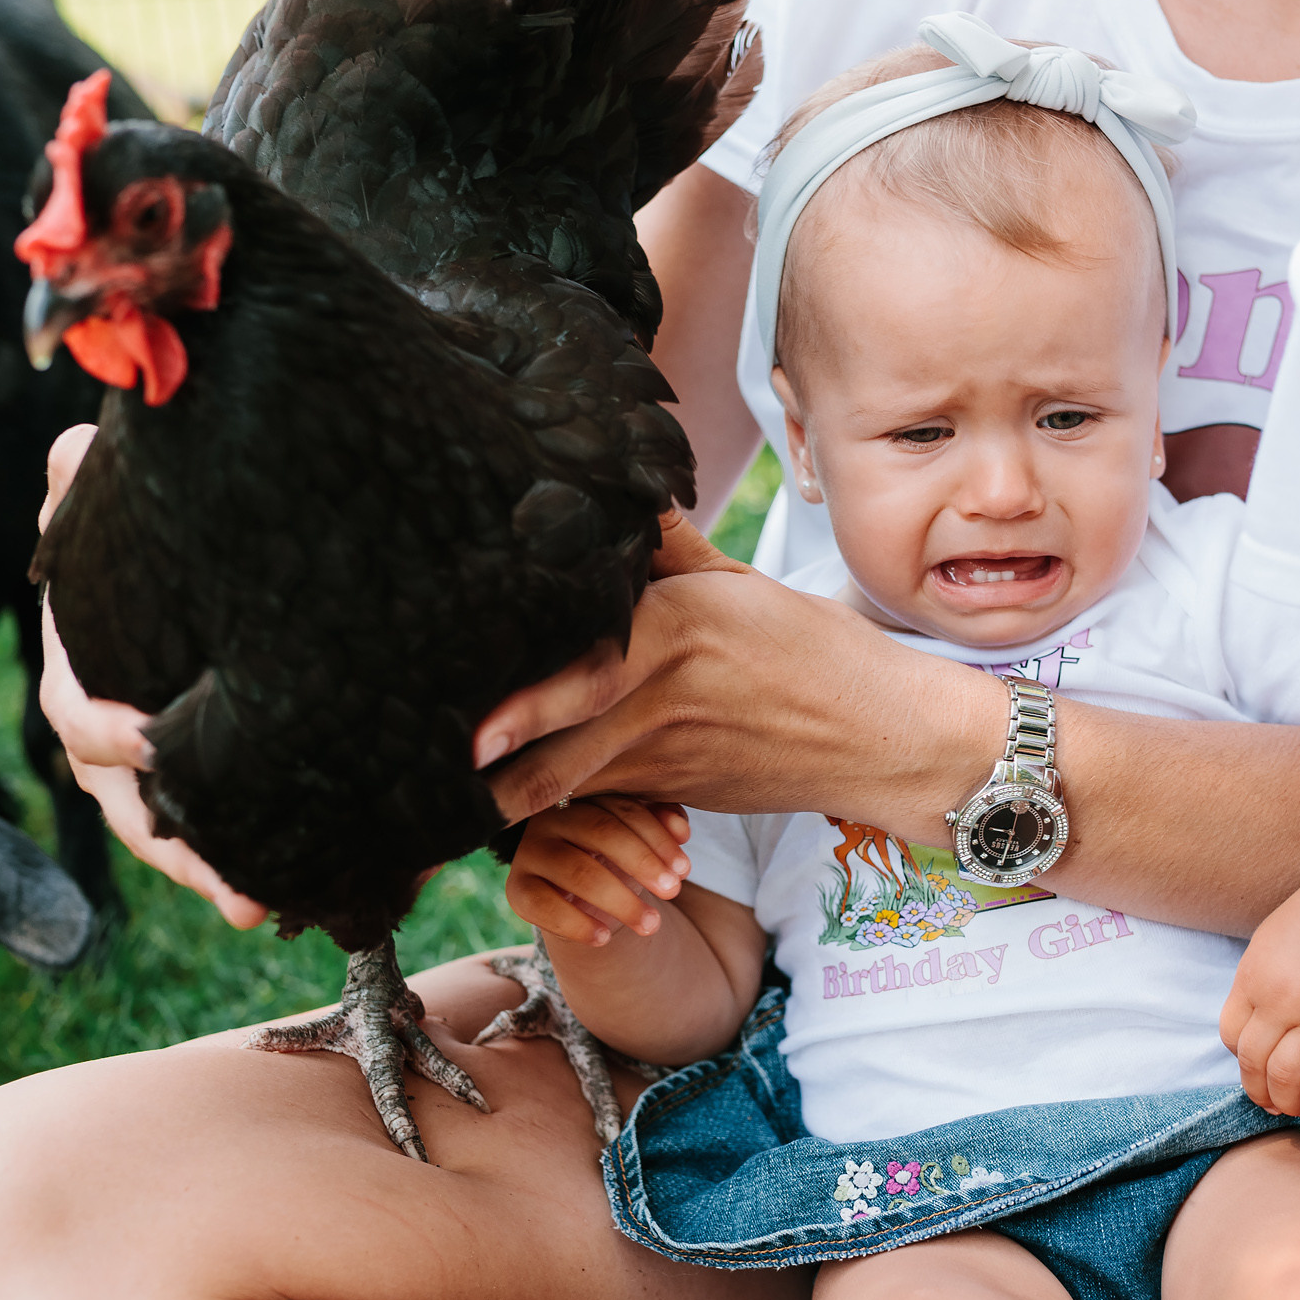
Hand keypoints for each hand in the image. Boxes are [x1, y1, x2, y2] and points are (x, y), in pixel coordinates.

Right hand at [37, 423, 265, 929]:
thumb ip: (87, 480)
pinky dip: (249, 863)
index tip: (147, 742)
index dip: (107, 732)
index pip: (76, 713)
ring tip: (259, 906)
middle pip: (129, 804)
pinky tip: (294, 891)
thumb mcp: (118, 501)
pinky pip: (218, 836)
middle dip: (175, 845)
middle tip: (229, 878)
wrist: (200, 559)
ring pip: (172, 836)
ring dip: (212, 873)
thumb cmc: (152, 526)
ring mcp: (154, 770)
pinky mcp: (203, 783)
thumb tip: (75, 450)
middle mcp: (111, 734)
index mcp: (83, 672)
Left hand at [472, 513, 991, 830]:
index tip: (456, 715)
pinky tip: (499, 809)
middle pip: (560, 740)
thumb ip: (669, 547)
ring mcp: (666, 756)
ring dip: (503, 794)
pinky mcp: (672, 794)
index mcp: (677, 628)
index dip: (519, 701)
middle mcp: (665, 696)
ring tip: (431, 805)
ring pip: (568, 784)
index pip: (582, 665)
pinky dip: (552, 807)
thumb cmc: (812, 651)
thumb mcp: (740, 584)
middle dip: (491, 762)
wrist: (880, 736)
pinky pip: (598, 800)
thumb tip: (619, 490)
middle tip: (419, 772)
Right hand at [505, 797, 692, 945]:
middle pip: (600, 832)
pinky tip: (606, 938)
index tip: (685, 869)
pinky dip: (576, 924)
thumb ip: (663, 825)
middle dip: (642, 863)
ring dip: (620, 900)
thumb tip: (681, 829)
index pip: (621, 808)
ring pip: (577, 871)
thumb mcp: (642, 840)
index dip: (657, 837)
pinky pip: (543, 906)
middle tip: (674, 891)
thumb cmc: (619, 858)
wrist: (585, 900)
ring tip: (651, 925)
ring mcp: (528, 852)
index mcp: (582, 795)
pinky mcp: (516, 890)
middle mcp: (549, 816)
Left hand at [1220, 871, 1299, 1120]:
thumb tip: (1255, 1037)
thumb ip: (1256, 990)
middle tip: (1272, 1101)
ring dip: (1291, 1103)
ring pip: (1290, 1077)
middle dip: (1260, 1092)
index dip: (1240, 1059)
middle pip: (1254, 1063)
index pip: (1231, 1038)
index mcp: (1254, 979)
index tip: (1255, 1064)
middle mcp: (1283, 1000)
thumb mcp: (1266, 947)